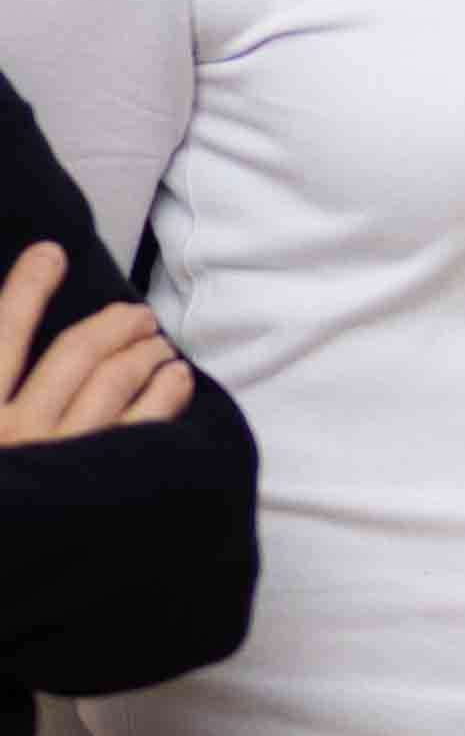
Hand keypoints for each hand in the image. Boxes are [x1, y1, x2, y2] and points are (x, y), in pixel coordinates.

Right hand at [0, 238, 194, 447]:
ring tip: (158, 343)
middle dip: (114, 324)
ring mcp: (62, 456)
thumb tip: (10, 331)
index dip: (28, 287)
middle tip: (138, 315)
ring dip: (144, 353)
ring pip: (115, 381)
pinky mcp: (100, 481)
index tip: (50, 254)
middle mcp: (18, 430)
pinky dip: (166, 394)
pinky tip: (176, 380)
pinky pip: (144, 426)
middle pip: (77, 352)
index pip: (4, 331)